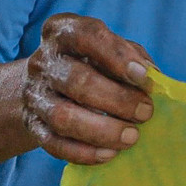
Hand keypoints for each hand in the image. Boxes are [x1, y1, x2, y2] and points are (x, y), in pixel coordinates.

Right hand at [24, 13, 154, 164]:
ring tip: (132, 137)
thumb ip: (133, 56)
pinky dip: (84, 152)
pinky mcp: (32, 125)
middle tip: (146, 112)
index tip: (144, 77)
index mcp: (62, 32)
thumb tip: (153, 78)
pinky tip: (110, 154)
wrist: (43, 87)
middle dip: (117, 99)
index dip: (117, 56)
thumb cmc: (89, 64)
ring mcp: (34, 95)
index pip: (86, 35)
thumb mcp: (109, 49)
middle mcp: (43, 61)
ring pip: (63, 116)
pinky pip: (54, 144)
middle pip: (76, 80)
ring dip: (102, 130)